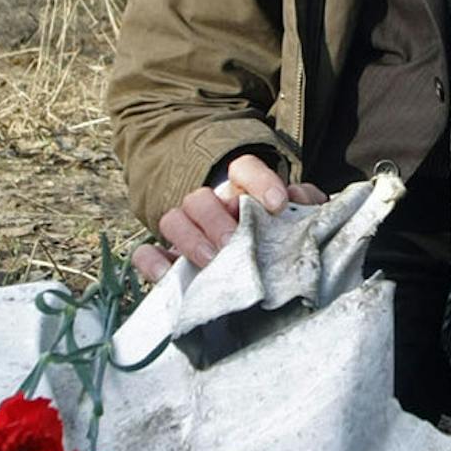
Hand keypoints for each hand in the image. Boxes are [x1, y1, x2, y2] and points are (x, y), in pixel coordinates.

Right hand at [130, 154, 327, 283]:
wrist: (253, 281)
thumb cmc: (275, 244)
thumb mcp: (293, 224)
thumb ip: (304, 208)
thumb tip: (303, 200)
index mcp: (241, 192)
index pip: (243, 169)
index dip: (259, 181)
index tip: (278, 205)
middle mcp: (210, 208)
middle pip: (201, 198)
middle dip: (216, 220)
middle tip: (232, 243)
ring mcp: (185, 234)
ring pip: (173, 219)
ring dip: (190, 239)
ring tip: (211, 261)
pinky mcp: (169, 263)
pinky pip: (147, 254)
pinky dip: (153, 262)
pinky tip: (168, 275)